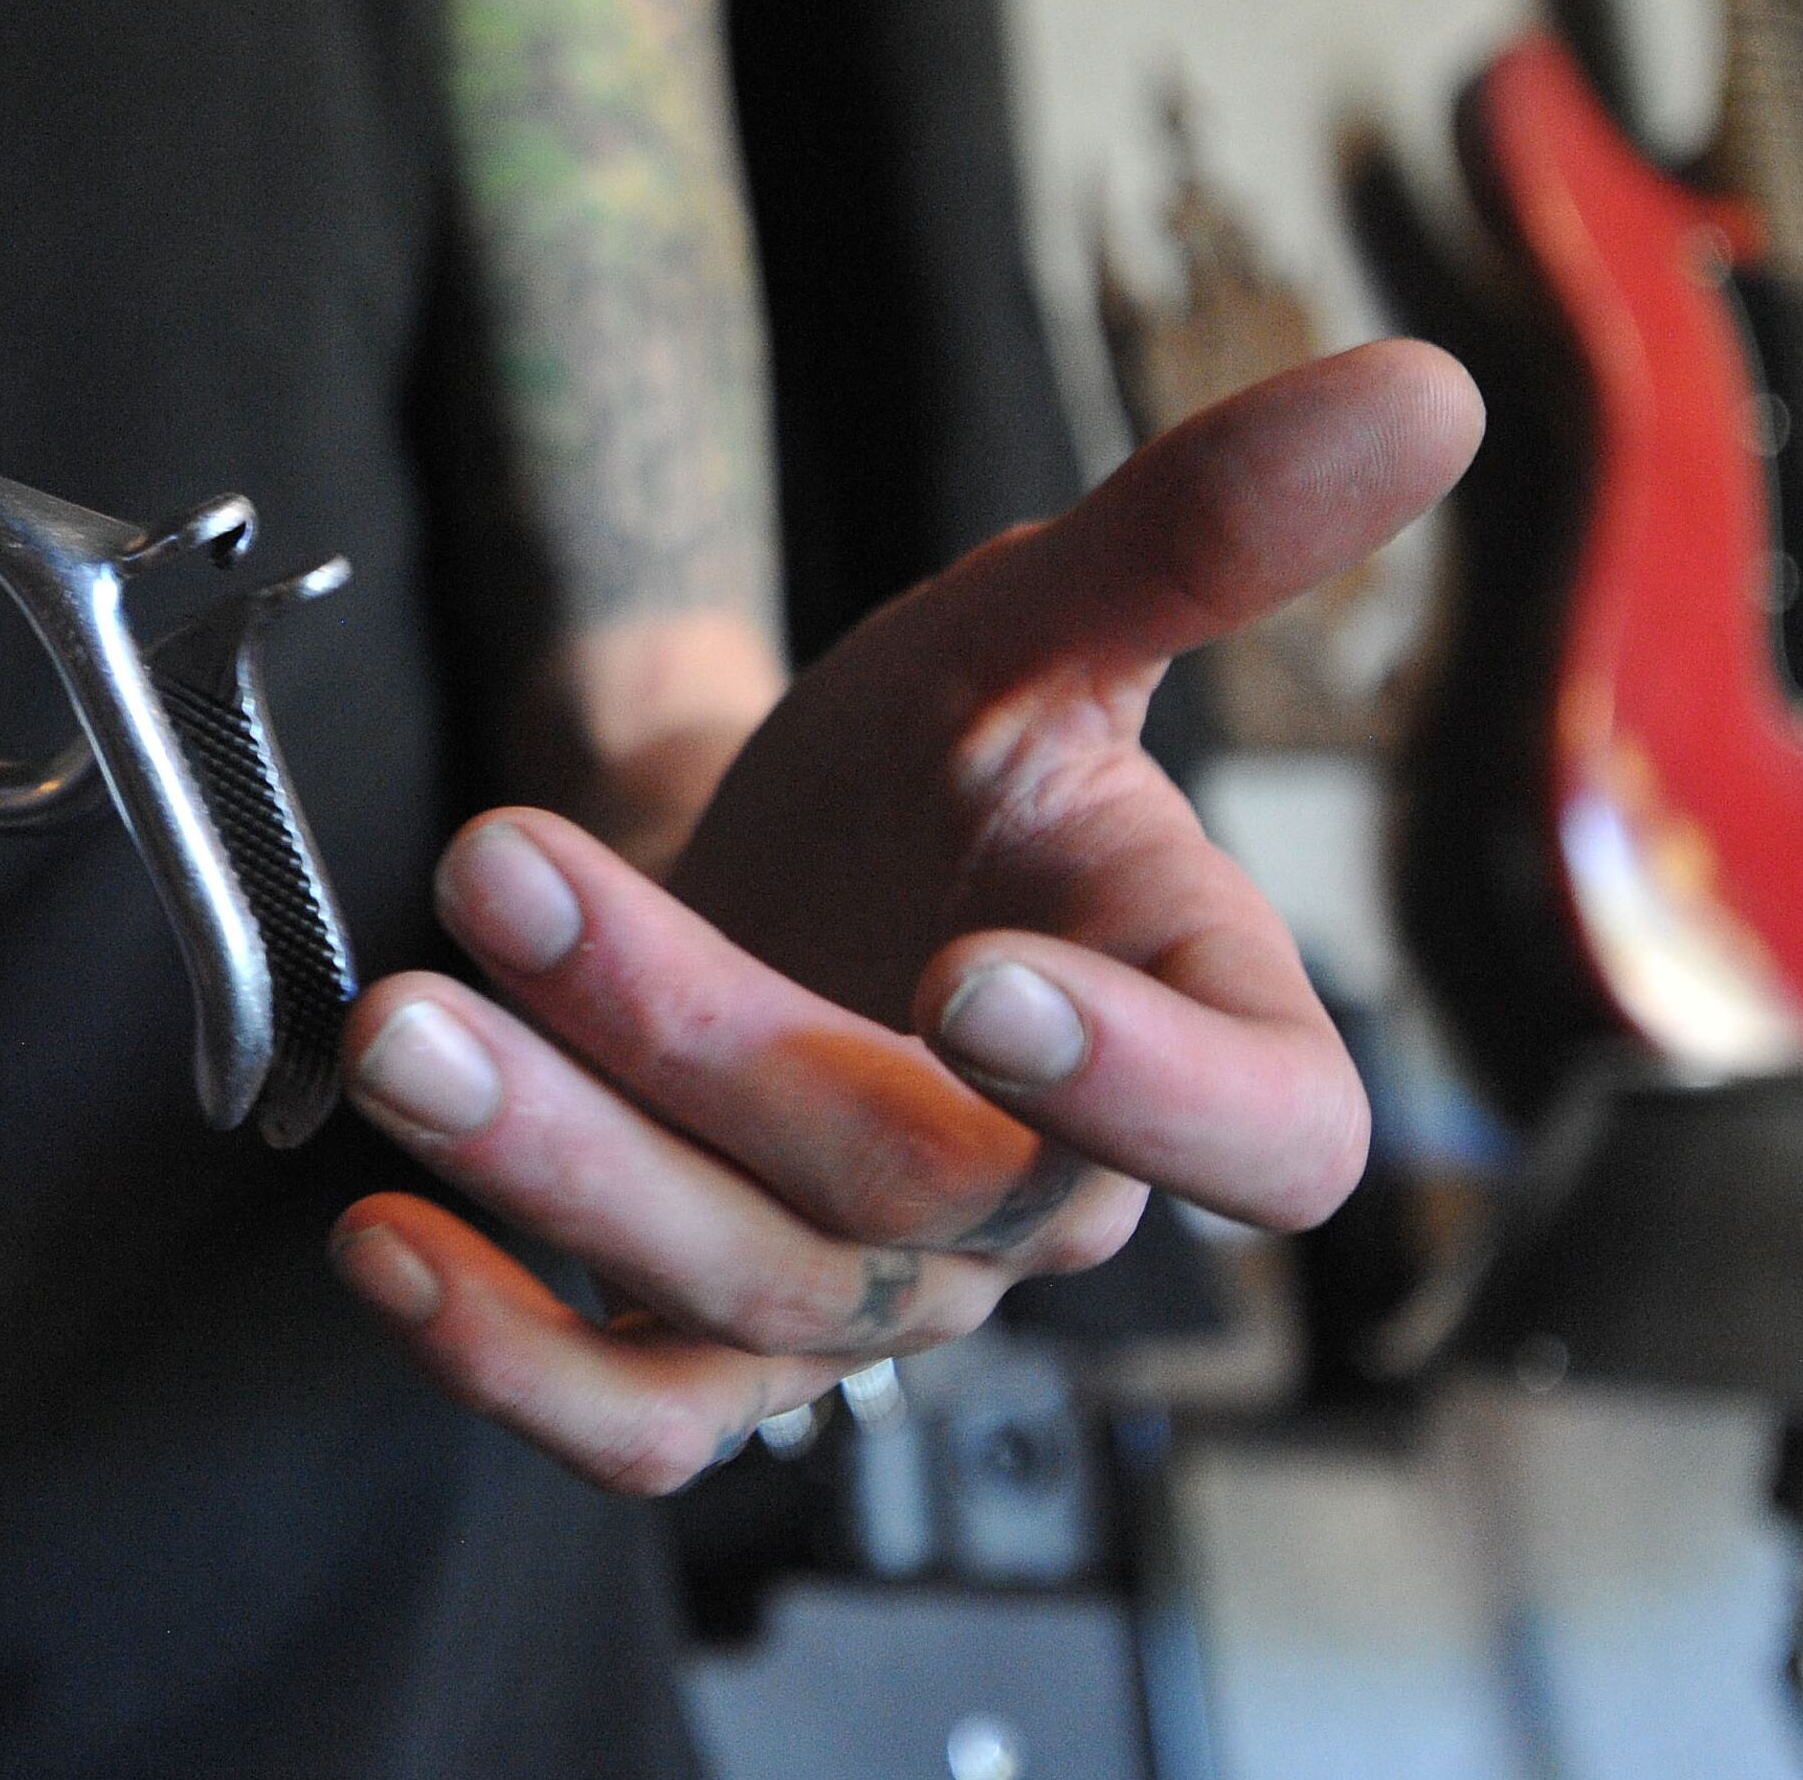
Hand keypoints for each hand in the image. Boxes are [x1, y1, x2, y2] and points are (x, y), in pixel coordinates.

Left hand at [325, 340, 1481, 1491]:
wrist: (771, 865)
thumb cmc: (927, 768)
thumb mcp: (1034, 630)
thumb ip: (1197, 534)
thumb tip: (1422, 386)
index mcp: (1191, 1033)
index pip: (1264, 1130)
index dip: (1148, 1092)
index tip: (978, 974)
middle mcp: (1042, 1207)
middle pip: (900, 1184)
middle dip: (687, 1033)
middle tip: (501, 870)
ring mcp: (873, 1302)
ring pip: (742, 1295)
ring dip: (555, 1162)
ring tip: (403, 1015)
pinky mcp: (718, 1355)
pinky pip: (633, 1417)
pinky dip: (504, 1353)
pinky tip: (379, 1239)